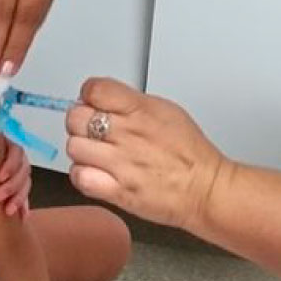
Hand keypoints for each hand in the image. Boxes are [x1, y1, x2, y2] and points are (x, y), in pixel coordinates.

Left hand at [0, 139, 31, 218]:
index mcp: (5, 145)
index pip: (16, 152)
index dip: (11, 165)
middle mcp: (15, 158)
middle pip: (23, 170)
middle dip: (12, 185)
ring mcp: (18, 172)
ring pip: (26, 183)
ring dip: (19, 198)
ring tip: (8, 211)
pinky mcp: (18, 187)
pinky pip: (26, 196)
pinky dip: (24, 206)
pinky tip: (22, 217)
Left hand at [66, 78, 227, 229]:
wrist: (206, 188)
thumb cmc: (188, 151)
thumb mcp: (163, 109)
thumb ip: (129, 101)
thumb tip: (100, 97)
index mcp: (140, 110)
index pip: (95, 89)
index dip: (88, 94)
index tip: (92, 101)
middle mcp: (128, 134)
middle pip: (76, 118)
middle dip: (79, 121)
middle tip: (89, 129)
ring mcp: (121, 163)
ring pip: (74, 147)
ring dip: (81, 150)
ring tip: (95, 153)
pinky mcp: (118, 191)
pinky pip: (81, 177)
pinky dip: (82, 175)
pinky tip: (94, 173)